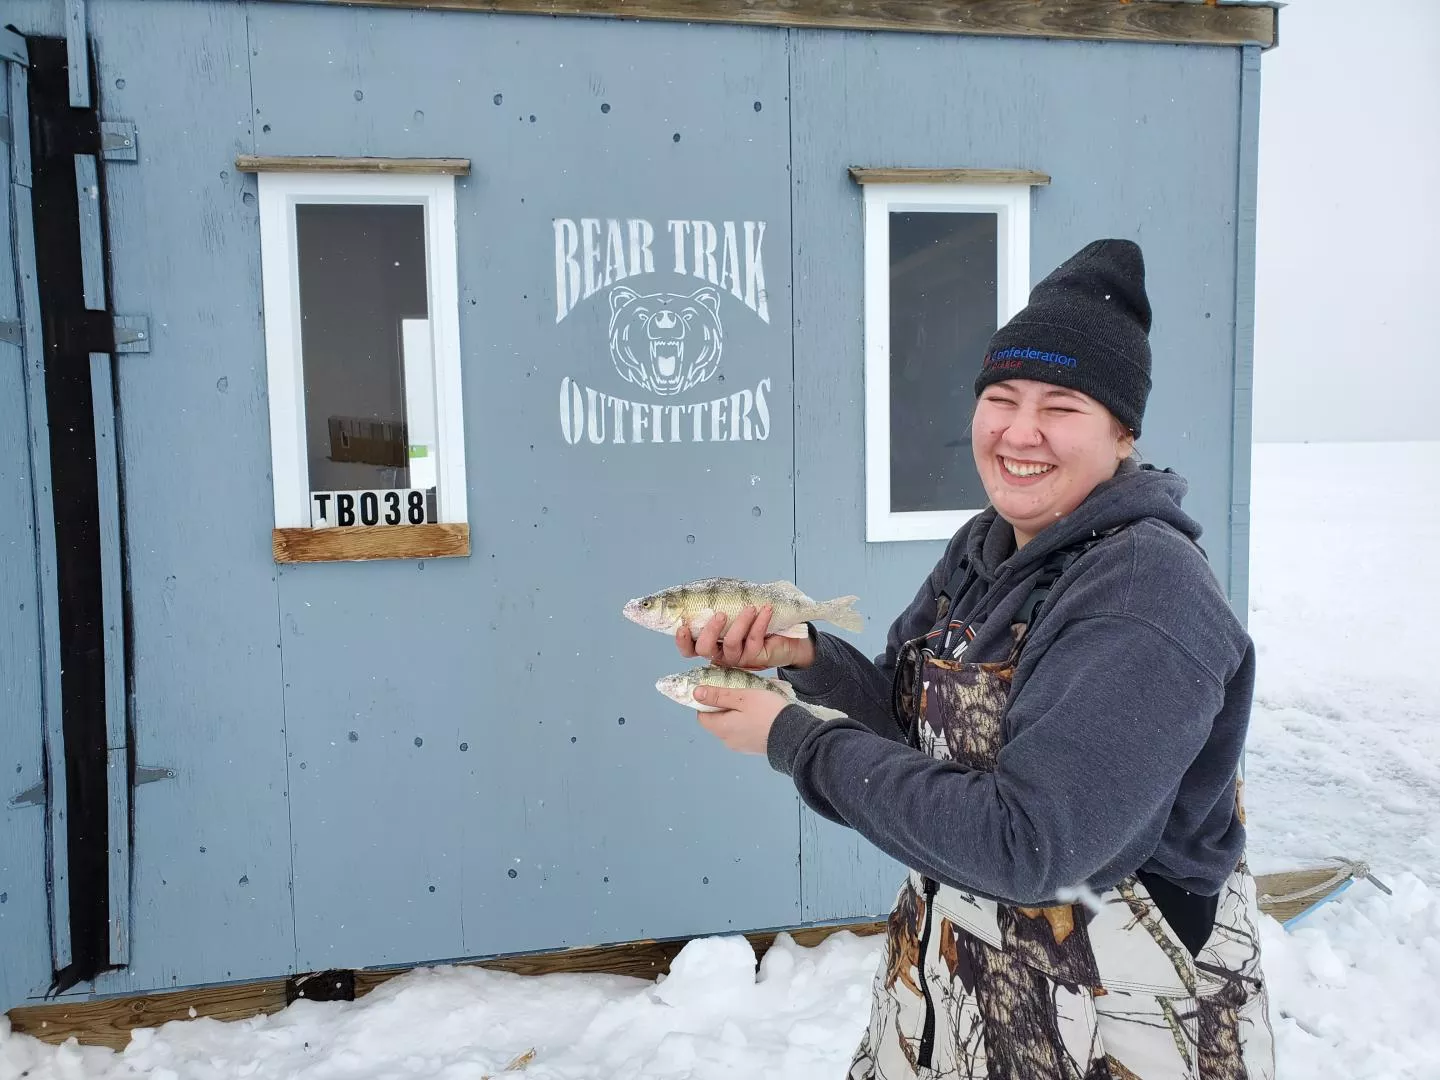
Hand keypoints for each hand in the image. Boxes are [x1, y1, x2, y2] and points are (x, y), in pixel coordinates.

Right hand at [676, 605, 815, 671]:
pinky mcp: (756, 657)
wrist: (787, 639)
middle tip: (720, 614)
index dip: (683, 642)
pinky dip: (760, 621)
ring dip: (739, 623)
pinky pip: (754, 639)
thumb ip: (722, 605)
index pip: (690, 649)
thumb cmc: (756, 623)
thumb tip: (710, 588)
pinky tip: (765, 609)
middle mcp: (722, 654)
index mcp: (712, 644)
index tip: (683, 627)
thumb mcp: (736, 612)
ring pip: (731, 644)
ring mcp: (738, 658)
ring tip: (750, 608)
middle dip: (710, 631)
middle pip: (705, 650)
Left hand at [691, 685, 787, 753]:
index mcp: (721, 728)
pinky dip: (746, 721)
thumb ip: (718, 695)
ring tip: (752, 700)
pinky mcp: (754, 747)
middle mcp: (728, 741)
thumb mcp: (742, 697)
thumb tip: (696, 693)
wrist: (795, 735)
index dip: (706, 702)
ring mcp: (741, 746)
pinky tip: (760, 713)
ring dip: (737, 713)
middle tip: (739, 692)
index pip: (702, 716)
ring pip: (731, 726)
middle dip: (724, 706)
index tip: (718, 690)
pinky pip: (743, 732)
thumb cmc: (767, 713)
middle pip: (717, 721)